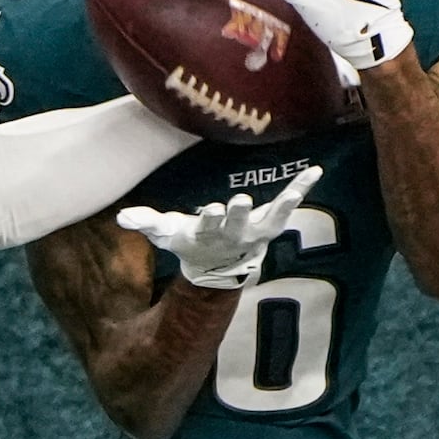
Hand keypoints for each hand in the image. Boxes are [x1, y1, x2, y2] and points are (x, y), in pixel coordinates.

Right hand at [116, 167, 321, 288]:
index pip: (207, 227)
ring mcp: (256, 230)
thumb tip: (122, 217)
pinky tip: (315, 171)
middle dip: (239, 214)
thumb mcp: (165, 235)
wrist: (217, 267)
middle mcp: (234, 234)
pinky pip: (288, 204)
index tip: (212, 210)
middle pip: (238, 224)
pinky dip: (301, 188)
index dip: (210, 220)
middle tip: (241, 202)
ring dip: (283, 204)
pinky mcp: (271, 221)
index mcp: (207, 234)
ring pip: (272, 218)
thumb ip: (146, 223)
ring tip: (299, 185)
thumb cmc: (189, 242)